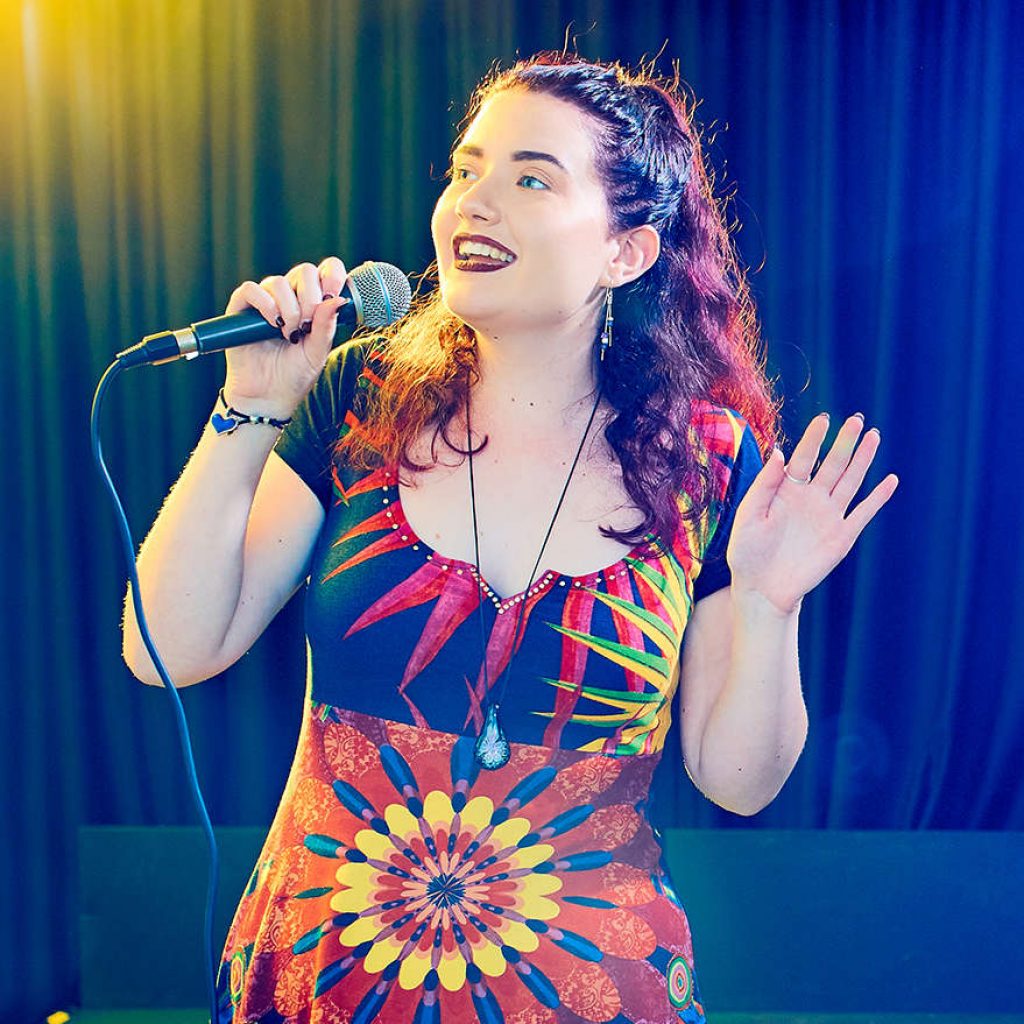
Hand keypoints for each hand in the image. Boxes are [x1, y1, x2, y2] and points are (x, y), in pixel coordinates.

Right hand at [221, 256, 350, 415]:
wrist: (268, 396)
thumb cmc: (295, 374)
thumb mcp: (318, 351)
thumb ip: (327, 325)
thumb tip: (338, 300)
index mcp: (313, 303)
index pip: (325, 270)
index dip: (332, 274)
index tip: (333, 294)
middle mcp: (290, 297)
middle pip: (304, 271)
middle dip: (311, 298)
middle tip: (308, 326)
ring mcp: (266, 300)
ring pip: (279, 282)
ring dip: (289, 309)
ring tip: (289, 334)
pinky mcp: (241, 308)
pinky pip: (251, 289)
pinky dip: (265, 303)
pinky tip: (272, 324)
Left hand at [725, 412, 899, 615]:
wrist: (761, 588)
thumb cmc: (748, 552)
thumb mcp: (749, 515)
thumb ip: (764, 484)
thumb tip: (779, 451)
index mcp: (786, 490)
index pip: (804, 457)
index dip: (814, 438)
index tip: (824, 419)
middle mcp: (810, 498)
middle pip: (832, 464)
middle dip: (845, 442)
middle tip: (857, 420)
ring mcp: (828, 516)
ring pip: (850, 481)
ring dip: (863, 460)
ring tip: (874, 437)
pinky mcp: (841, 537)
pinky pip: (863, 513)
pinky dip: (877, 498)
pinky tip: (890, 480)